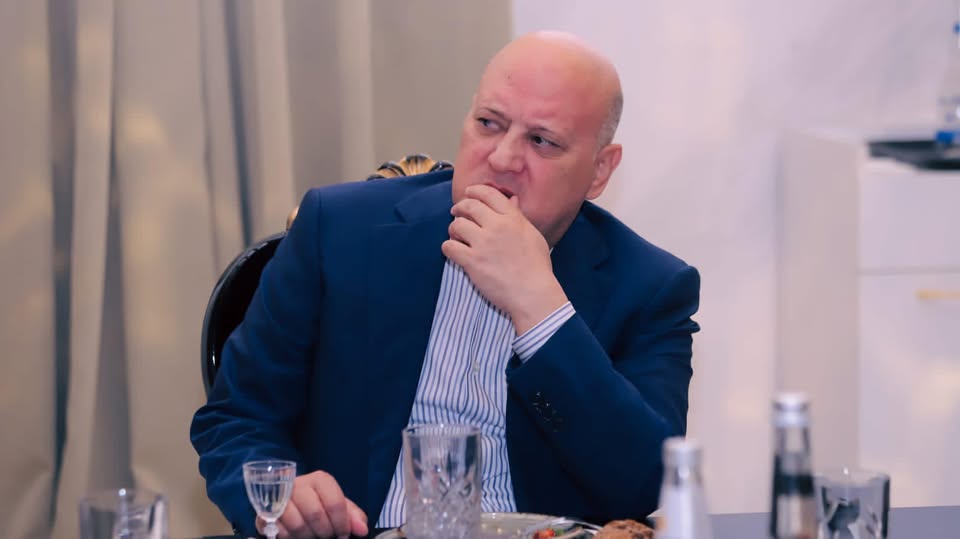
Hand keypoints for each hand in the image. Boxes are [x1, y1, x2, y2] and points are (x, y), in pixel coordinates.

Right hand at [256, 470, 367, 538]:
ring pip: (297, 524)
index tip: (343, 534)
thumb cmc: (317, 502)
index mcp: (319, 480)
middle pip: (315, 514)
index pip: (335, 503)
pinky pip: (280, 530)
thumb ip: (352, 516)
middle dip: (324, 532)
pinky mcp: (265, 511)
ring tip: (311, 535)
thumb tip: (362, 530)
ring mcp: (280, 497)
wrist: (288, 498)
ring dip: (307, 536)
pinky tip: (295, 534)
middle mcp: (298, 484)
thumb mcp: (338, 505)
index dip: (341, 524)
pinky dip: (290, 537)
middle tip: (326, 536)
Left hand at [442, 184, 567, 333]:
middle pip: (470, 206)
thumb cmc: (537, 267)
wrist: (532, 293)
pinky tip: (453, 251)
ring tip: (456, 236)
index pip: (490, 194)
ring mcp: (483, 243)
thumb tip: (511, 200)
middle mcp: (497, 226)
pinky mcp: (472, 261)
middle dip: (459, 207)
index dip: (475, 191)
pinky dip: (448, 247)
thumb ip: (519, 217)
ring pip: (457, 225)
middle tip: (456, 212)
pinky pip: (450, 247)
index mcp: (513, 219)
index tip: (468, 193)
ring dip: (453, 229)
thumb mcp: (533, 236)